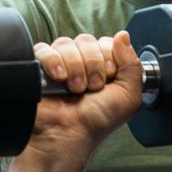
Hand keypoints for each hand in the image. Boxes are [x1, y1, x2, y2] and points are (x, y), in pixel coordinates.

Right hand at [25, 30, 144, 154]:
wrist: (68, 135)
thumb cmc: (97, 121)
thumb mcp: (128, 96)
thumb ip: (133, 64)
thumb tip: (123, 35)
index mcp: (103, 68)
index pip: (106, 42)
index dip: (109, 58)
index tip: (108, 78)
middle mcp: (81, 64)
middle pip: (87, 40)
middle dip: (93, 64)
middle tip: (92, 87)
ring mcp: (59, 65)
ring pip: (66, 43)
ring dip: (75, 66)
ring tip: (75, 89)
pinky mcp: (38, 68)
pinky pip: (44, 49)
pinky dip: (53, 62)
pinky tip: (59, 79)